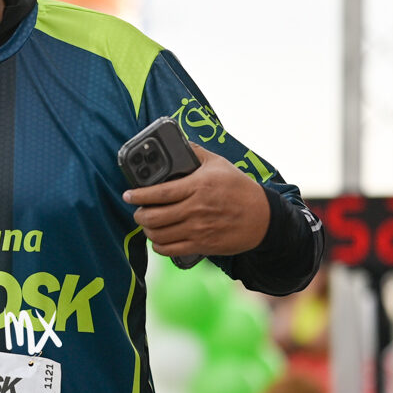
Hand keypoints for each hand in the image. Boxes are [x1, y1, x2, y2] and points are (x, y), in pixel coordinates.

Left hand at [123, 144, 270, 258]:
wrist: (263, 218)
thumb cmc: (240, 189)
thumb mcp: (220, 164)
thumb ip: (197, 153)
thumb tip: (179, 142)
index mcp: (198, 186)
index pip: (159, 192)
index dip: (138, 195)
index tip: (128, 195)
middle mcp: (196, 209)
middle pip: (154, 216)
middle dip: (139, 214)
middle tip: (138, 210)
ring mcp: (198, 229)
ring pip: (159, 234)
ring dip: (147, 230)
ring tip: (147, 224)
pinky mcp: (202, 244)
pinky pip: (170, 250)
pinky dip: (159, 246)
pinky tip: (158, 239)